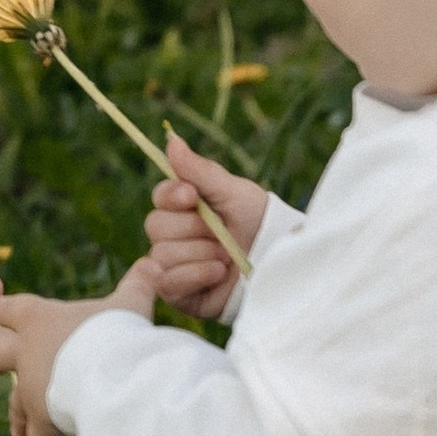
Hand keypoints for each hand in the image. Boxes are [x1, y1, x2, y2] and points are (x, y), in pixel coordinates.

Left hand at [0, 265, 157, 435]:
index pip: (7, 308)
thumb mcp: (129, 303)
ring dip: (16, 415)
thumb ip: (138, 283)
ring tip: (17, 431)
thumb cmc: (118, 330)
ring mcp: (31, 388)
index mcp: (39, 317)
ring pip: (14, 401)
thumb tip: (155, 263)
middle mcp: (26, 351)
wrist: (112, 371)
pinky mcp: (43, 419)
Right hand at [144, 132, 269, 323]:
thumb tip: (172, 140)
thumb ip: (200, 170)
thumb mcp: (233, 192)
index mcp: (185, 209)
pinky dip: (195, 275)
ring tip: (227, 256)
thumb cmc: (260, 223)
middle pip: (156, 226)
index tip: (192, 196)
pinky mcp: (181, 295)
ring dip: (200, 253)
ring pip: (162, 254)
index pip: (160, 197)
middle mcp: (174, 237)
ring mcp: (175, 267)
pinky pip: (168, 284)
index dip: (171, 196)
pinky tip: (218, 272)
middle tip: (222, 233)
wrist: (280, 261)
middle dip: (193, 228)